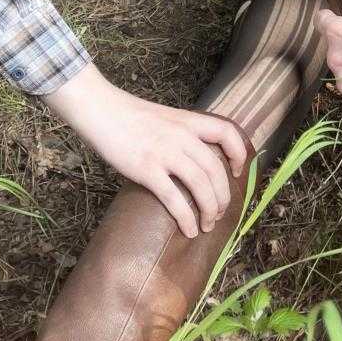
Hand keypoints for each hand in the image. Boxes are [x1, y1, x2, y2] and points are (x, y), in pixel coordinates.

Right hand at [45, 63, 248, 238]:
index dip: (239, 153)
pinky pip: (174, 198)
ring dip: (209, 210)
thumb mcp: (165, 117)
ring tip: (208, 225)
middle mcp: (183, 136)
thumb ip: (181, 133)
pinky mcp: (147, 169)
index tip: (237, 172)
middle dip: (223, 196)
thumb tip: (192, 158)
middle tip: (220, 213)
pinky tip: (189, 230)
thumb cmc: (130, 116)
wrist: (102, 110)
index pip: (227, 132)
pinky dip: (186, 218)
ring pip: (201, 185)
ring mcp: (166, 153)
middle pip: (216, 169)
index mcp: (189, 121)